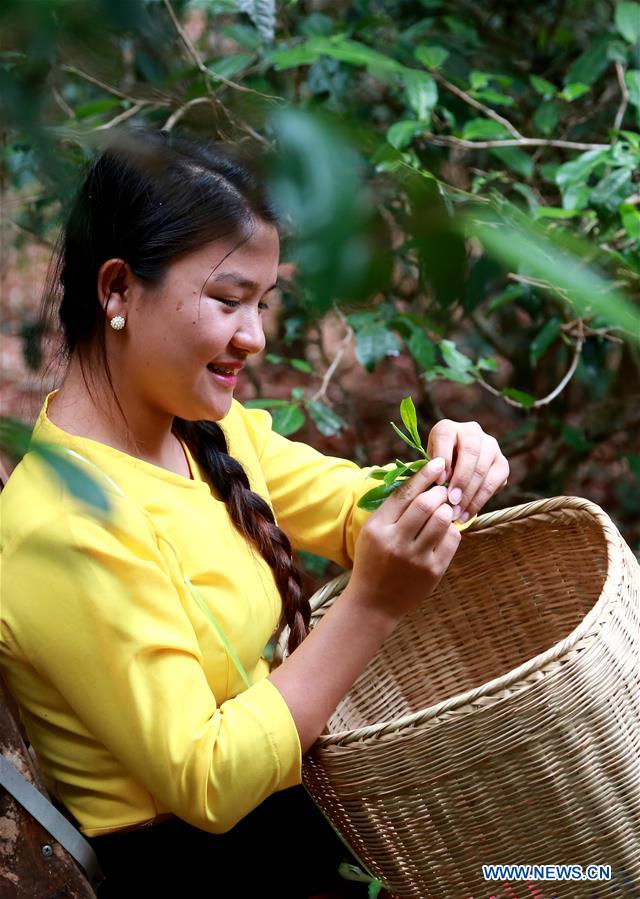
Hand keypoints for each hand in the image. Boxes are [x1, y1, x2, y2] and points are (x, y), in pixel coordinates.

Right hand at [350, 456, 461, 620]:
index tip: (438, 463)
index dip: (424, 475)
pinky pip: (452, 539)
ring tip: (443, 509)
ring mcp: (416, 558)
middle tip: (442, 490)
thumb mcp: (372, 532)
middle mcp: (396, 542)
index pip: (404, 494)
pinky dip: (451, 530)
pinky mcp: (433, 571)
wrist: (374, 604)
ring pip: (443, 519)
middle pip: (426, 503)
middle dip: (439, 492)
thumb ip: (393, 509)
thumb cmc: (373, 561)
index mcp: (378, 528)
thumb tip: (421, 479)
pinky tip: (444, 531)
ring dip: (447, 509)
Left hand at [427, 420, 509, 522]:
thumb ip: (430, 471)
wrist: (454, 474)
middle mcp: (471, 431)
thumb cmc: (435, 471)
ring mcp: (491, 446)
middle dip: (461, 478)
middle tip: (452, 500)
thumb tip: (438, 483)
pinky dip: (480, 501)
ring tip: (458, 513)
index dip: (443, 458)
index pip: (446, 436)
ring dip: (471, 493)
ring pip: (484, 468)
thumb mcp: (427, 467)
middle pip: (470, 451)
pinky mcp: (502, 463)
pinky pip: (495, 482)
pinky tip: (467, 514)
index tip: (438, 482)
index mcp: (447, 427)